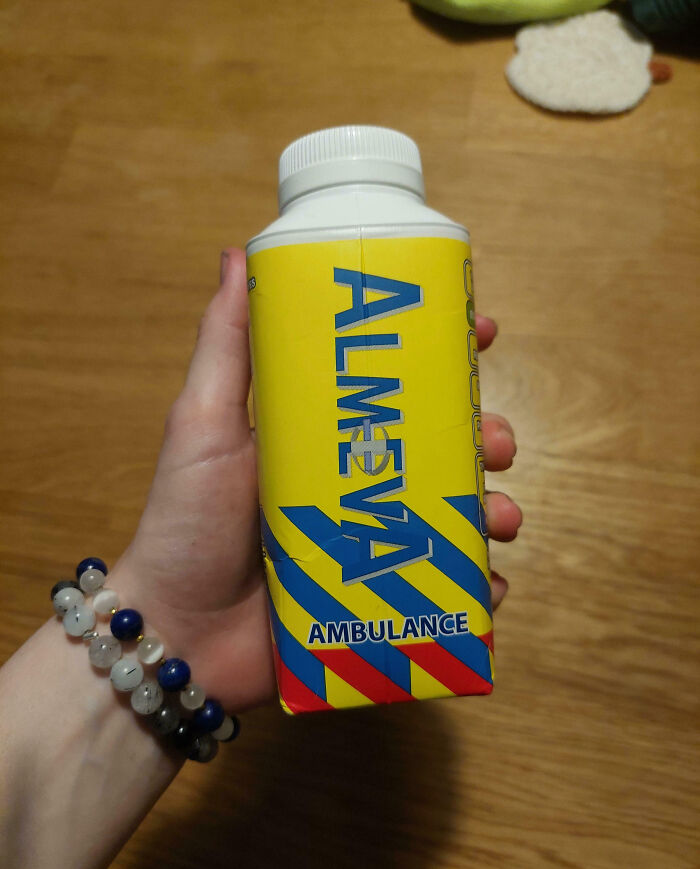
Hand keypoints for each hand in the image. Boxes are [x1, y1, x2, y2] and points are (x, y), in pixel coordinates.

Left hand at [111, 248, 520, 711]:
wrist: (176, 632)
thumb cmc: (185, 522)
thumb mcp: (204, 422)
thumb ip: (225, 345)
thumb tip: (237, 254)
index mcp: (325, 435)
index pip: (397, 383)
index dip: (443, 354)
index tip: (481, 330)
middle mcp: (357, 483)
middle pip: (442, 446)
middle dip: (482, 436)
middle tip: (494, 443)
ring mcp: (373, 543)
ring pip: (456, 515)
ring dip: (493, 511)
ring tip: (498, 519)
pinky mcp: (379, 601)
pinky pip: (445, 591)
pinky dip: (474, 588)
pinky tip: (484, 587)